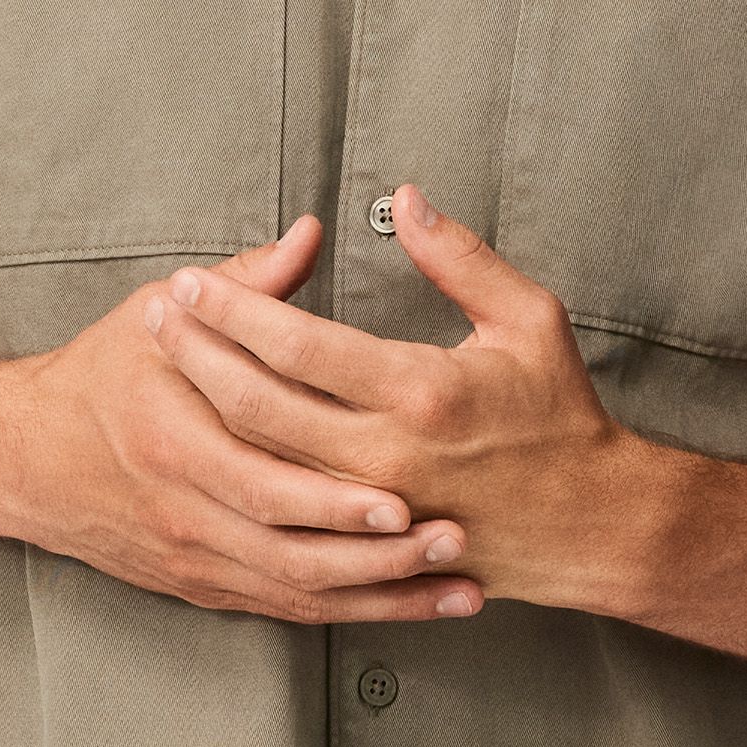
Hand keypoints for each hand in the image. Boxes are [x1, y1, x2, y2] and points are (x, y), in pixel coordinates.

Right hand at [0, 218, 486, 623]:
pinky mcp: (202, 585)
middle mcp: (183, 513)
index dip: (335, 500)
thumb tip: (309, 233)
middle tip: (455, 542)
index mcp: (171, 442)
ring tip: (459, 588)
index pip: (264, 484)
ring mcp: (193, 558)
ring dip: (382, 594)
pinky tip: (409, 605)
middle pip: (294, 553)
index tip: (404, 496)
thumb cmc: (97, 378)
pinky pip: (285, 609)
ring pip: (298, 593)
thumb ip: (243, 283)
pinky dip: (350, 610)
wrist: (22, 460)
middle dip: (380, 555)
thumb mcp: (155, 317)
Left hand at [144, 189, 629, 609]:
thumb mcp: (528, 319)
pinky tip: (205, 442)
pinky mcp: (367, 548)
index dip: (235, 310)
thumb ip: (459, 257)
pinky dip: (236, 476)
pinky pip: (280, 512)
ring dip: (202, 413)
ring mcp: (370, 512)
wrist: (592, 525)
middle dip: (196, 356)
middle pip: (256, 406)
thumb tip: (404, 197)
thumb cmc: (561, 417)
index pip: (298, 346)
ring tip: (167, 368)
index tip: (191, 281)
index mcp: (422, 391)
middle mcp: (385, 457)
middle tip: (154, 316)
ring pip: (257, 464)